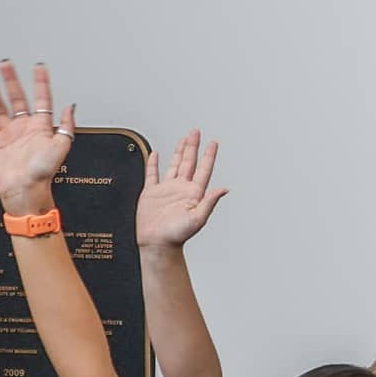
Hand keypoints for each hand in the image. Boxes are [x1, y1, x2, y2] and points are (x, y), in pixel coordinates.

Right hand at [0, 60, 73, 213]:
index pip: (42, 98)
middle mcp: (24, 128)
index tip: (39, 67)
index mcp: (41, 127)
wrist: (25, 190)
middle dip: (11, 80)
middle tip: (6, 64)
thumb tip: (71, 107)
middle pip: (17, 98)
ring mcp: (8, 135)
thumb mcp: (62, 145)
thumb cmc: (44, 172)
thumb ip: (67, 125)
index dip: (41, 82)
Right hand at [136, 131, 227, 251]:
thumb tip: (224, 189)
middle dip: (193, 146)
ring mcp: (166, 190)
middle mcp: (181, 189)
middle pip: (189, 162)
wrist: (157, 244)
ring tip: (183, 139)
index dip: (208, 155)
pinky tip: (156, 154)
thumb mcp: (197, 218)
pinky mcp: (151, 193)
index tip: (213, 142)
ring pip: (173, 165)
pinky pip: (152, 174)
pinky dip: (153, 163)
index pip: (203, 169)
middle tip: (196, 132)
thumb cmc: (177, 235)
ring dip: (178, 152)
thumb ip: (210, 202)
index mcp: (193, 193)